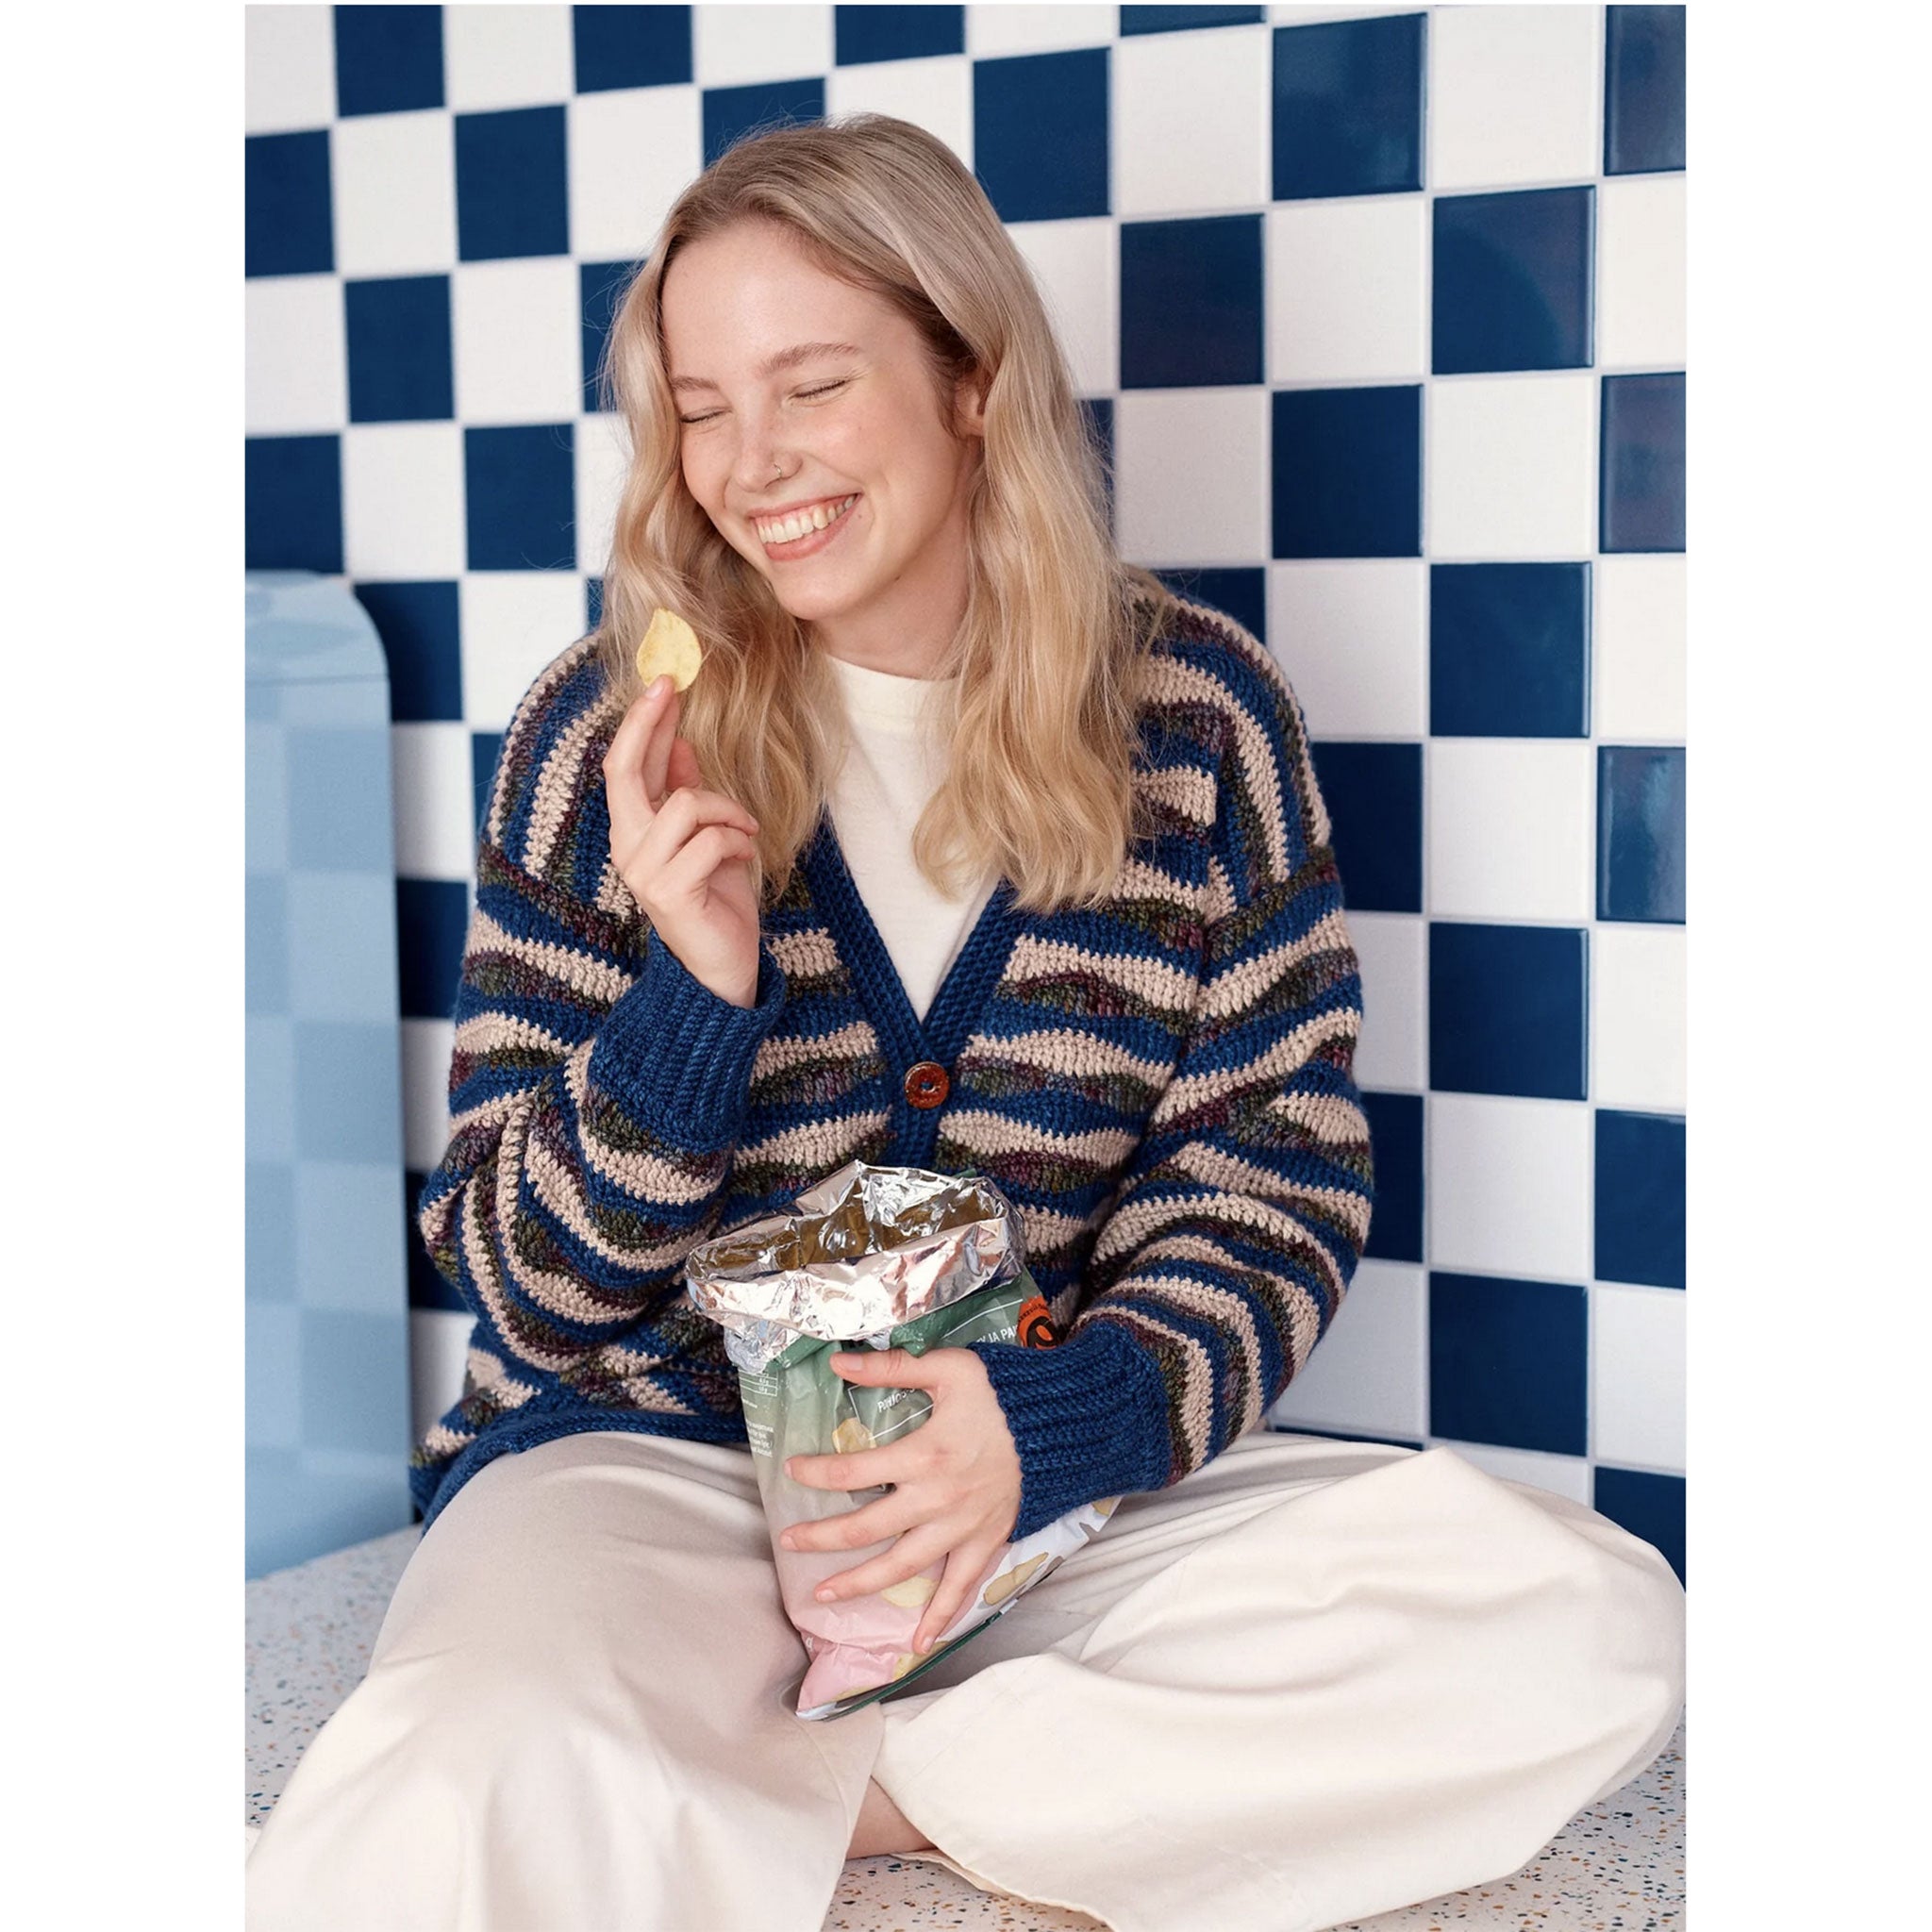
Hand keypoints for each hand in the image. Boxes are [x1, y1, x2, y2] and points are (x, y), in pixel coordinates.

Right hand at [601, 675, 763, 1007]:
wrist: (725, 967)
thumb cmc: (717, 901)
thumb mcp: (705, 836)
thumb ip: (684, 792)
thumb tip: (679, 743)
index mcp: (632, 833)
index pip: (623, 768)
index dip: (641, 723)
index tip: (663, 682)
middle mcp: (626, 849)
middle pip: (625, 772)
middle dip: (650, 723)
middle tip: (672, 686)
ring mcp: (642, 873)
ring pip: (685, 804)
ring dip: (728, 809)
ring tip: (746, 829)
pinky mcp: (668, 892)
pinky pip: (710, 839)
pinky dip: (739, 838)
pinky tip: (748, 852)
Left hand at [781, 1346, 1022, 1654]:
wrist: (1064, 1422)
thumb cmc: (1004, 1393)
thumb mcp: (948, 1368)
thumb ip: (891, 1368)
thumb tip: (838, 1360)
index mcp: (923, 1456)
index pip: (853, 1472)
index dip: (817, 1473)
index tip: (792, 1471)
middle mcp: (937, 1500)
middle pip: (867, 1528)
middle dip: (823, 1537)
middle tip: (788, 1543)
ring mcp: (962, 1528)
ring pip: (902, 1566)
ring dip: (860, 1583)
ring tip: (824, 1594)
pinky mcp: (986, 1542)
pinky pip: (961, 1587)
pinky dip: (941, 1616)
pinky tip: (918, 1640)